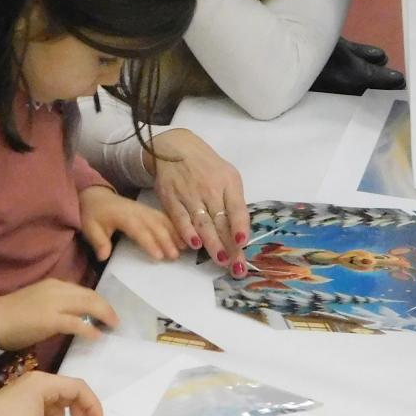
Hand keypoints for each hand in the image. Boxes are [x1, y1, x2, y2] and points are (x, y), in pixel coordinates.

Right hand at [0, 278, 118, 350]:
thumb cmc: (12, 314)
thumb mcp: (39, 301)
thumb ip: (57, 304)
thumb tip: (75, 315)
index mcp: (54, 284)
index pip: (84, 290)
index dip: (99, 301)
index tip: (106, 311)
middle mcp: (57, 289)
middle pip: (91, 296)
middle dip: (106, 308)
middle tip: (115, 321)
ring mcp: (54, 304)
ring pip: (88, 305)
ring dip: (104, 315)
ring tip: (112, 326)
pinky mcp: (50, 320)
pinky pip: (77, 323)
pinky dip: (89, 329)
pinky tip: (96, 336)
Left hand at [79, 186, 178, 261]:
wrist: (96, 196)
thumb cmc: (94, 214)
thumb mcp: (91, 228)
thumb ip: (98, 242)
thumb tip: (103, 257)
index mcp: (124, 216)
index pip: (139, 230)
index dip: (150, 243)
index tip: (159, 256)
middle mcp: (138, 212)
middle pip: (155, 226)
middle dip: (167, 241)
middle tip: (175, 256)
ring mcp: (145, 210)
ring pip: (163, 221)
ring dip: (175, 233)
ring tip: (185, 248)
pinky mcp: (149, 210)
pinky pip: (164, 217)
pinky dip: (175, 226)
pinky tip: (183, 236)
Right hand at [148, 128, 248, 272]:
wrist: (176, 148)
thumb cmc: (208, 167)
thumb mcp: (228, 177)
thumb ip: (234, 202)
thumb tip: (240, 232)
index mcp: (228, 182)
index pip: (236, 208)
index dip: (240, 225)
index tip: (243, 242)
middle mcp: (210, 188)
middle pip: (221, 221)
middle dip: (230, 246)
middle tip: (237, 267)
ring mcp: (189, 194)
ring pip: (203, 223)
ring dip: (212, 244)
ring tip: (222, 261)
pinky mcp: (171, 199)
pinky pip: (180, 219)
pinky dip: (187, 232)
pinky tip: (194, 245)